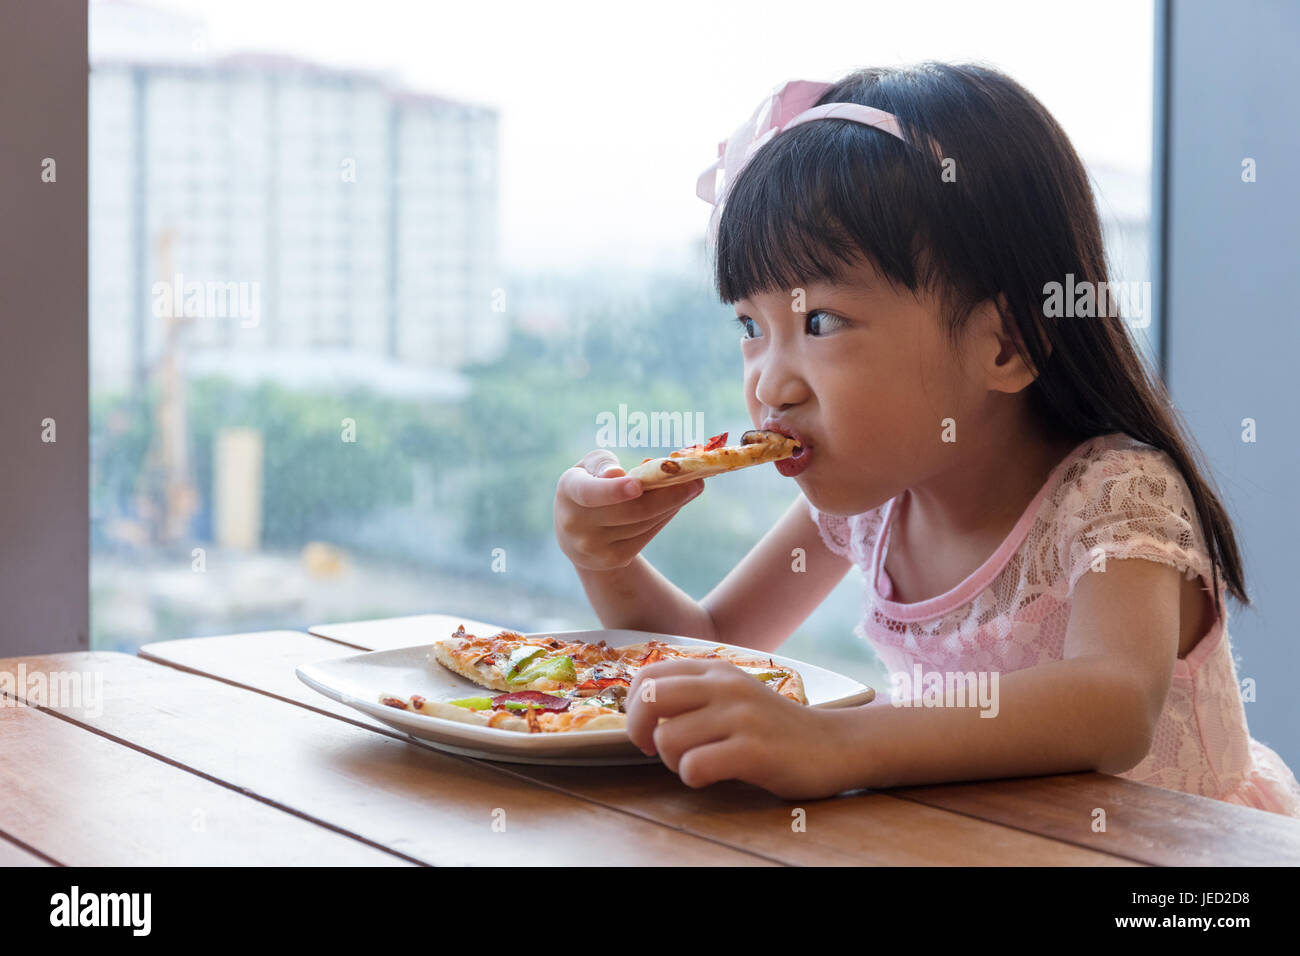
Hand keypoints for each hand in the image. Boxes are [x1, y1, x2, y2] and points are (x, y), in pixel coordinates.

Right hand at [554, 448, 703, 570]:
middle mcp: (576, 524)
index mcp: (569, 491)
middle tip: (696, 481)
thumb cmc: (588, 483)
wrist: (575, 530)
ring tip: (692, 487)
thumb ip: (603, 464)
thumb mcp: (588, 466)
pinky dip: (664, 517)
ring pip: (644, 522)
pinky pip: (647, 535)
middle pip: (631, 511)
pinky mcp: (614, 560)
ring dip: (672, 504)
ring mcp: (595, 547)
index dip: (614, 490)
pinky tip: (675, 503)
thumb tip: (618, 474)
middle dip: (668, 495)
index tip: (637, 485)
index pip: (590, 493)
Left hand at [625, 657, 851, 799]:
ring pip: (668, 738)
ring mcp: (741, 716)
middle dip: (638, 729)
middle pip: (649, 697)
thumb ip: (694, 692)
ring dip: (671, 760)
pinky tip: (711, 775)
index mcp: (716, 671)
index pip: (648, 675)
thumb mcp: (734, 695)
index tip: (648, 728)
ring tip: (695, 763)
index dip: (633, 706)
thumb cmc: (774, 727)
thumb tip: (640, 706)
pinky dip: (693, 777)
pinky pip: (695, 765)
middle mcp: (726, 686)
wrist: (833, 745)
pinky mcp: (754, 750)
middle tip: (653, 749)